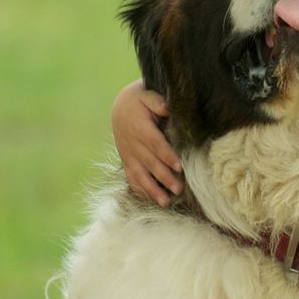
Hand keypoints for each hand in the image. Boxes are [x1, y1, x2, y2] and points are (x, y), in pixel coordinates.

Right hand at [112, 79, 181, 205]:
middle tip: (178, 189)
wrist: (120, 107)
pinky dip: (141, 190)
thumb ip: (158, 102)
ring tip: (166, 202)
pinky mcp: (127, 161)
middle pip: (150, 163)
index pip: (155, 144)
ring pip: (140, 175)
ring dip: (152, 190)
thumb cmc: (139, 101)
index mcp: (140, 127)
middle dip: (164, 177)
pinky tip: (151, 201)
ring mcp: (128, 155)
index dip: (166, 156)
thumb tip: (168, 108)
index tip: (178, 166)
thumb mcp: (147, 95)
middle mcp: (132, 144)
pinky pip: (132, 178)